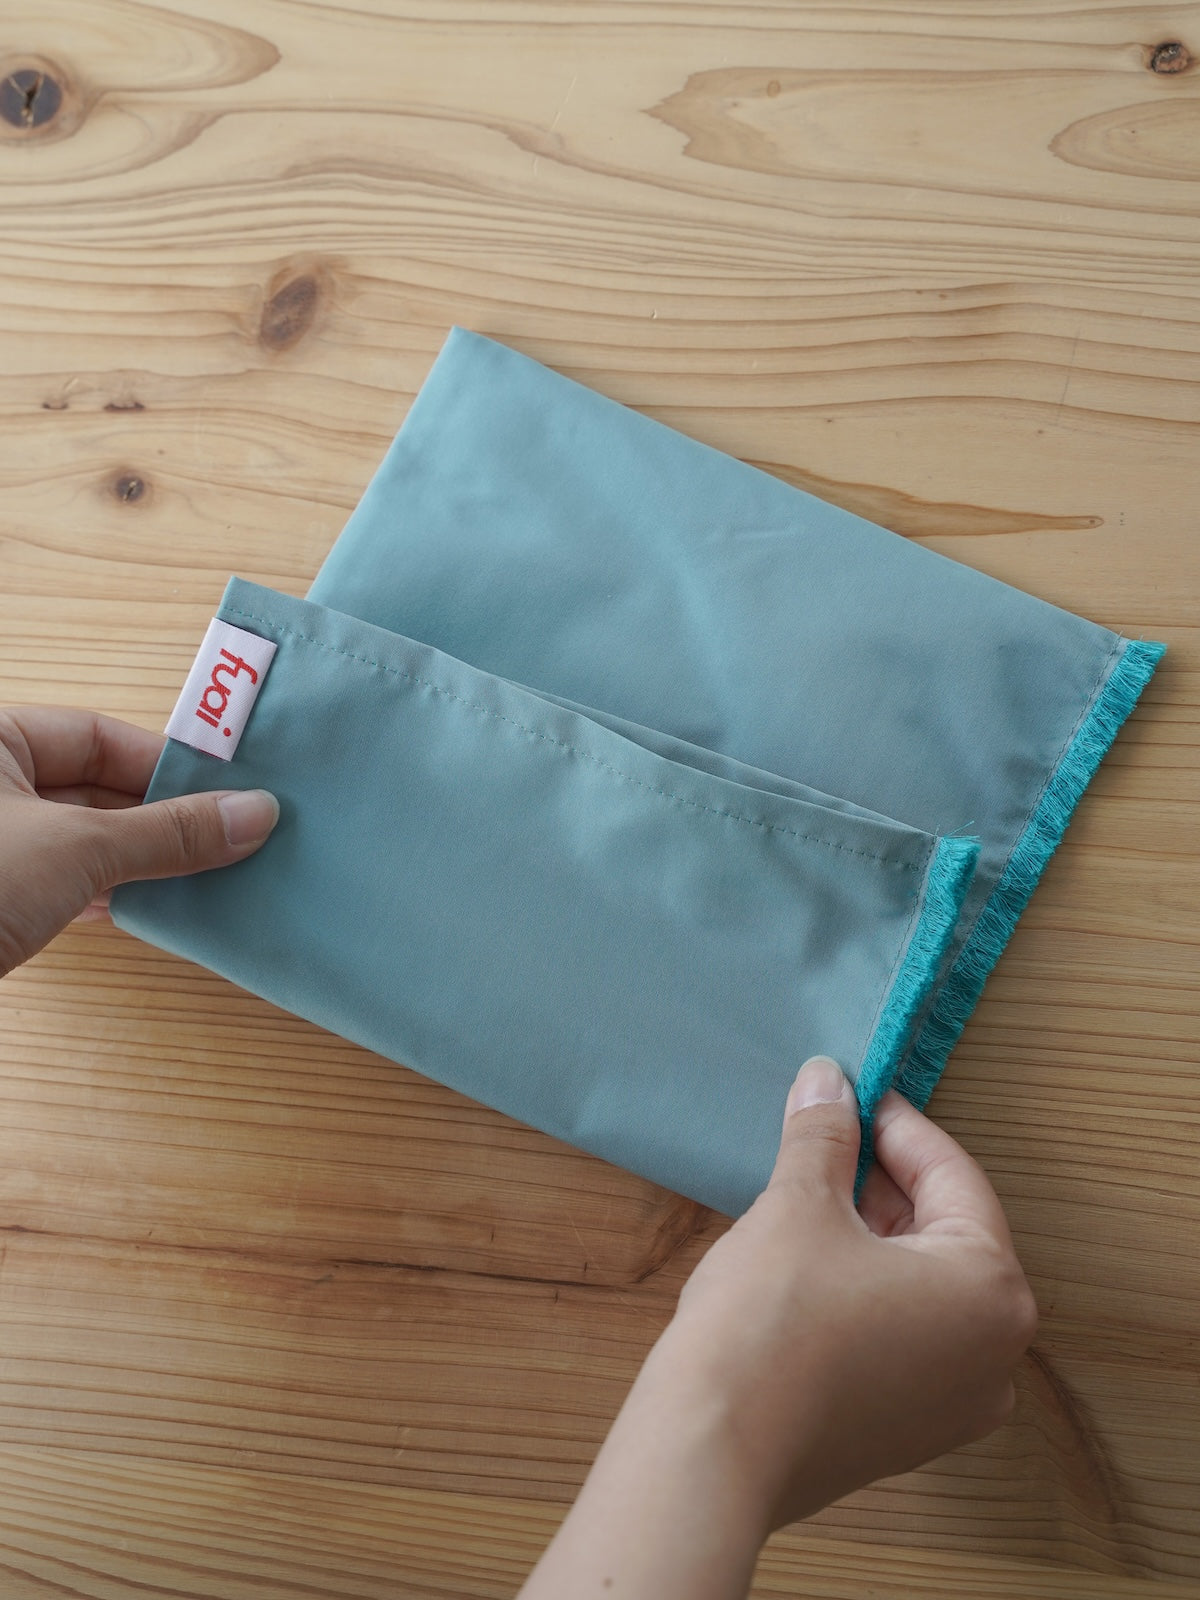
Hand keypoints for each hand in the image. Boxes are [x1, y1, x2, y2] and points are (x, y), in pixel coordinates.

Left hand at [0, 705, 278, 977]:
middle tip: (234, 839)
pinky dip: (106, 893)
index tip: (230, 794)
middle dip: (161, 819)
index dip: (167, 766)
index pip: (97, 736)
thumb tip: (257, 815)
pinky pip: (59, 880)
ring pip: (80, 839)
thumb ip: (168, 832)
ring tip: (209, 876)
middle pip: (94, 788)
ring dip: (141, 861)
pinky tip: (153, 908)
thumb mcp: (75, 849)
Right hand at [519, 1056, 1036, 1599]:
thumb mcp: (799, 1205)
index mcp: (993, 1290)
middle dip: (883, 1181)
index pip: (952, 1175)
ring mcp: (955, 1405)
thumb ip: (825, 1137)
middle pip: (946, 1233)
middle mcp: (996, 1355)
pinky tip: (807, 1265)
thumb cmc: (772, 1320)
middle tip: (826, 1138)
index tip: (853, 1092)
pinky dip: (866, 1292)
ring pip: (922, 1288)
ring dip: (872, 1235)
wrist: (716, 1448)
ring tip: (809, 1193)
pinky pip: (902, 1338)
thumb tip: (829, 1081)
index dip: (895, 1125)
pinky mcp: (906, 1435)